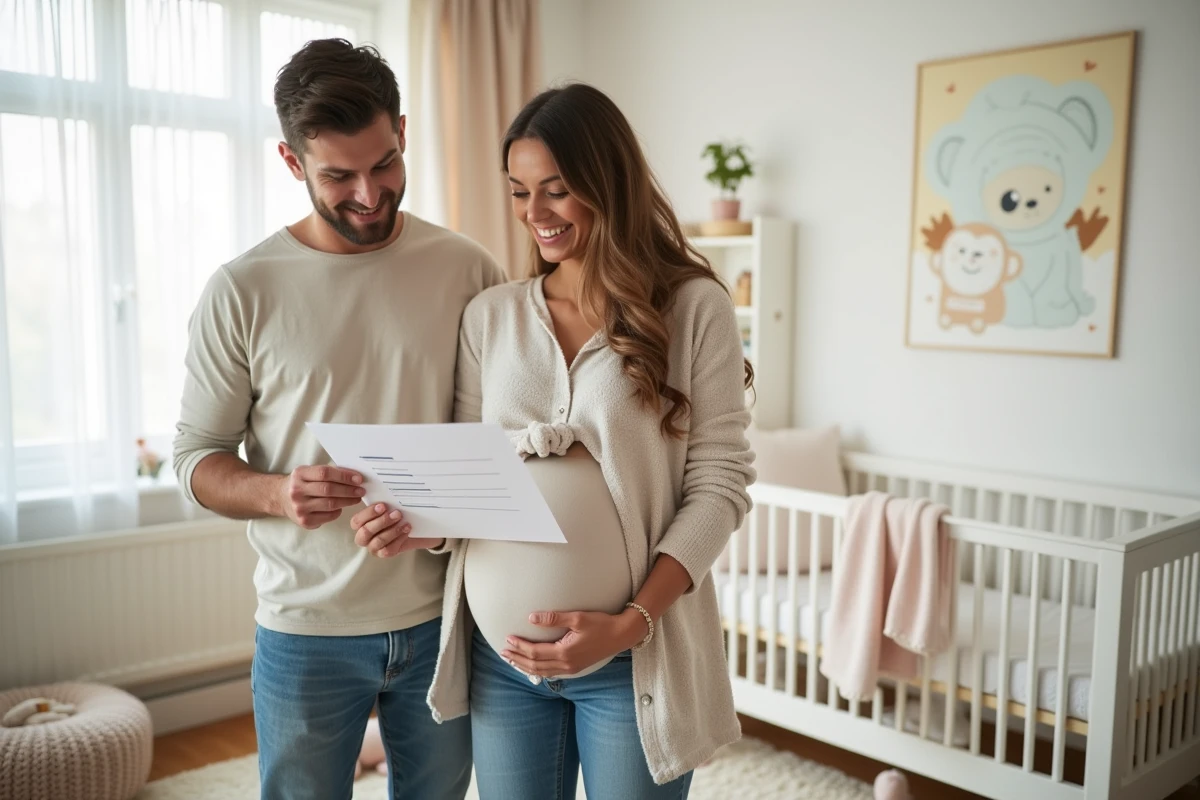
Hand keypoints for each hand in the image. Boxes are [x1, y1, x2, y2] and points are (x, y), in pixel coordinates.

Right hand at [277, 465, 364, 528]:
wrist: (281, 498)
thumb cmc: (302, 483)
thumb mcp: (309, 472)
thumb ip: (328, 473)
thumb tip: (354, 476)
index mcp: (300, 474)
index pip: (325, 473)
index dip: (344, 476)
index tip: (358, 478)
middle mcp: (297, 491)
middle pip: (329, 490)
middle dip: (349, 490)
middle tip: (361, 490)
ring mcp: (299, 507)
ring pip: (330, 504)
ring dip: (347, 501)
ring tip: (357, 498)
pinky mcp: (304, 521)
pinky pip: (328, 516)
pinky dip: (338, 511)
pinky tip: (342, 507)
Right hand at [351, 503, 443, 557]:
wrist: (416, 528)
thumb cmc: (400, 513)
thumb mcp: (391, 506)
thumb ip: (385, 502)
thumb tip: (386, 490)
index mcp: (361, 523)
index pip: (357, 521)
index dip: (368, 513)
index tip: (383, 505)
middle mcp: (364, 536)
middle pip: (365, 532)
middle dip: (381, 522)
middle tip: (397, 513)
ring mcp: (373, 547)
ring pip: (378, 541)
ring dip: (392, 531)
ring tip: (404, 522)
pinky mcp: (384, 554)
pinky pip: (388, 550)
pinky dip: (398, 539)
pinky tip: (406, 531)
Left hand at [502, 608, 648, 677]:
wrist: (621, 635)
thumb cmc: (601, 624)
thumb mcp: (578, 618)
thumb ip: (554, 618)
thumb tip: (531, 617)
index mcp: (565, 652)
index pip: (535, 652)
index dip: (520, 647)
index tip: (508, 638)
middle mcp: (566, 664)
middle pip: (535, 665)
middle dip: (517, 658)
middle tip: (503, 652)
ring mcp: (571, 668)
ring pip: (541, 671)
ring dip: (525, 666)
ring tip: (512, 660)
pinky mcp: (575, 668)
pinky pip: (550, 673)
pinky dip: (537, 670)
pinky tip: (531, 665)